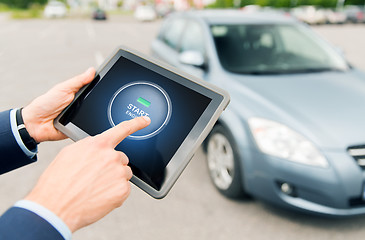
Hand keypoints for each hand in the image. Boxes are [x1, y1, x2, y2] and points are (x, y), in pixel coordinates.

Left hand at [22, 68, 95, 142]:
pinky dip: (88, 126)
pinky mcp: (80, 129)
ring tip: (82, 112)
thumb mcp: (63, 88)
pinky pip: (89, 128)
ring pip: (95, 116)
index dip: (101, 86)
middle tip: (89, 100)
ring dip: (92, 115)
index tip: (107, 82)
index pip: (94, 89)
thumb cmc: (45, 104)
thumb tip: (92, 71)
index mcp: (79, 94)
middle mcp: (82, 105)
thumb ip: (78, 81)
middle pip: (97, 103)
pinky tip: (83, 123)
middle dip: (97, 102)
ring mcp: (82, 117)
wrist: (36, 123)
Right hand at [25, 116, 150, 231]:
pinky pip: (124, 188)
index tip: (145, 120)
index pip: (122, 129)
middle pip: (121, 158)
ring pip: (123, 173)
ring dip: (114, 179)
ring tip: (95, 187)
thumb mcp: (69, 153)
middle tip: (95, 177)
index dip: (136, 123)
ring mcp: (118, 173)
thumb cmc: (58, 182)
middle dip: (111, 166)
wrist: (55, 208)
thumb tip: (97, 146)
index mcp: (98, 145)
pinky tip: (100, 196)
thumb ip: (89, 146)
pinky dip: (115, 193)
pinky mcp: (122, 190)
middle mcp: (111, 156)